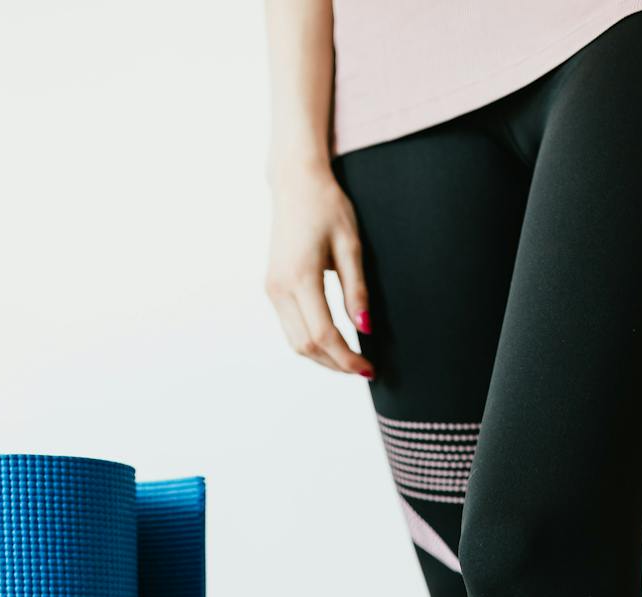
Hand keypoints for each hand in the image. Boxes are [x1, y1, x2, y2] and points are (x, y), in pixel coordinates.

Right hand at [265, 164, 374, 375]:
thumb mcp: (351, 244)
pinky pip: (290, 329)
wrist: (295, 183)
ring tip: (350, 359)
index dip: (347, 357)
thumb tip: (365, 329)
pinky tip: (333, 342)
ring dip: (323, 358)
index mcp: (301, 277)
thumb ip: (357, 289)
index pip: (324, 334)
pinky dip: (311, 343)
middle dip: (336, 364)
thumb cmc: (327, 207)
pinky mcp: (272, 288)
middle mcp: (280, 288)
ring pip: (295, 343)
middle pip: (307, 346)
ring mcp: (272, 290)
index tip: (369, 368)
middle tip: (364, 368)